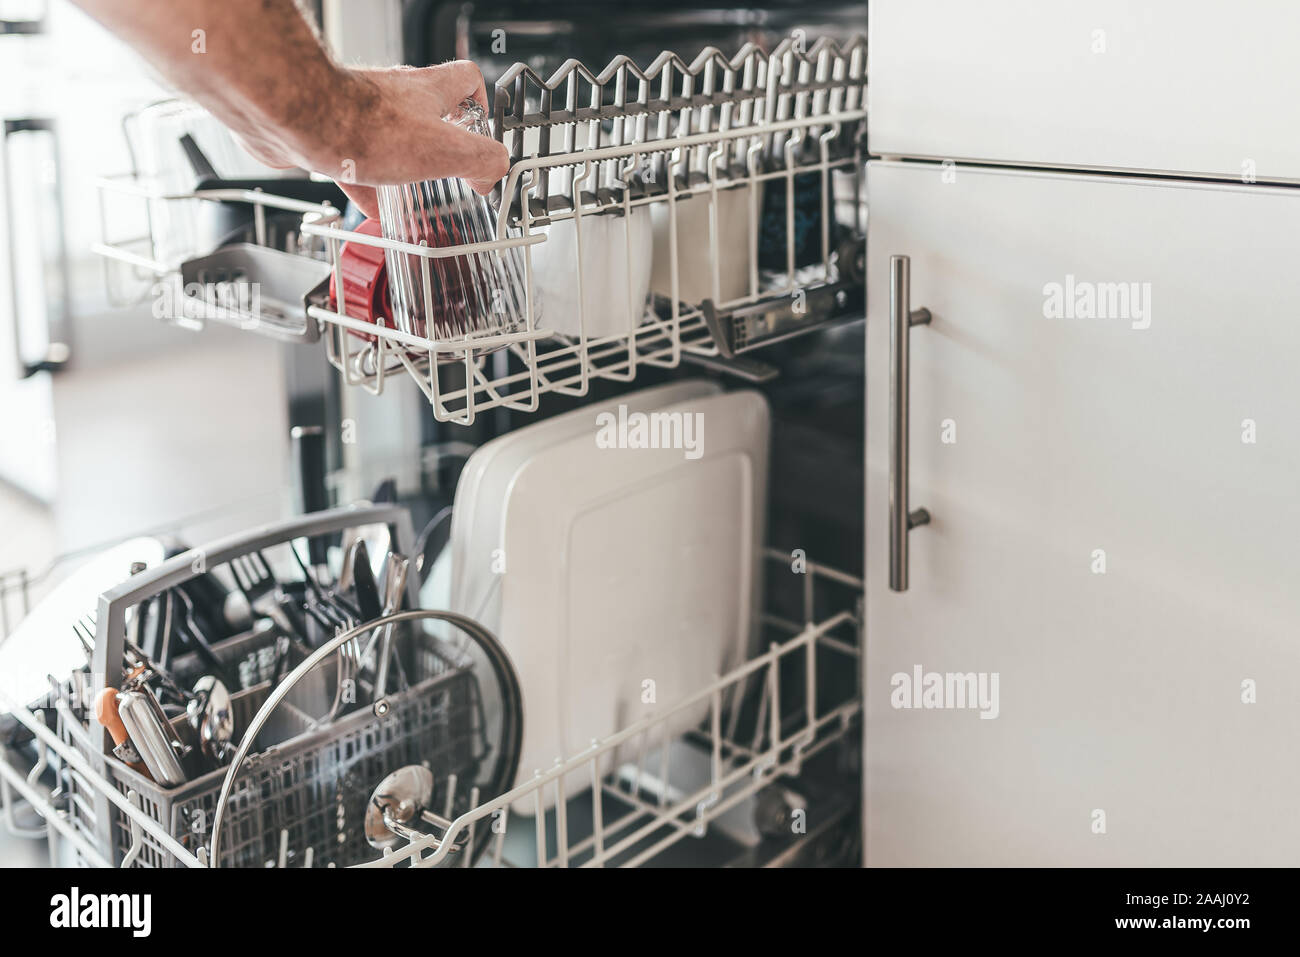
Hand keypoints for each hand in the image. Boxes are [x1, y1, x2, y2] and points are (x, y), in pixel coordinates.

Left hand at [237, 61, 509, 217]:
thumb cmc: (363, 127)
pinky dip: (368, 186)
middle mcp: (395, 95)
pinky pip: (356, 161)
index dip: (480, 106)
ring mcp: (360, 111)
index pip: (467, 80)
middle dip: (441, 142)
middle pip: (429, 110)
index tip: (482, 135)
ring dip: (405, 164)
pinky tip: (372, 209)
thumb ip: (482, 160)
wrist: (298, 119)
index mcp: (428, 91)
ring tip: (414, 193)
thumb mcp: (446, 150)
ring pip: (392, 137)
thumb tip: (492, 174)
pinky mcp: (331, 131)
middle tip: (449, 170)